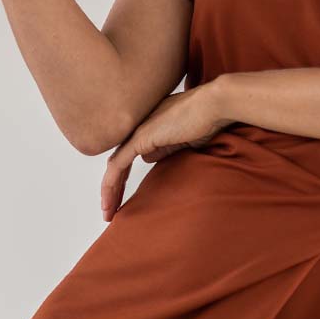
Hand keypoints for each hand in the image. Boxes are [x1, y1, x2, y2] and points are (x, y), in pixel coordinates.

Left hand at [100, 81, 234, 221]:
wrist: (212, 105)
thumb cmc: (205, 120)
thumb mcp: (181, 141)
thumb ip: (164, 149)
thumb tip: (148, 158)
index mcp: (147, 129)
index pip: (127, 158)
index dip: (122, 179)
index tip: (121, 199)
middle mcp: (138, 129)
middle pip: (117, 163)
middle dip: (112, 189)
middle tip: (109, 211)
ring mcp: (137, 132)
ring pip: (114, 166)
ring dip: (109, 191)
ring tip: (107, 213)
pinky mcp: (139, 138)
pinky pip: (118, 165)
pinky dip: (111, 183)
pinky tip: (109, 199)